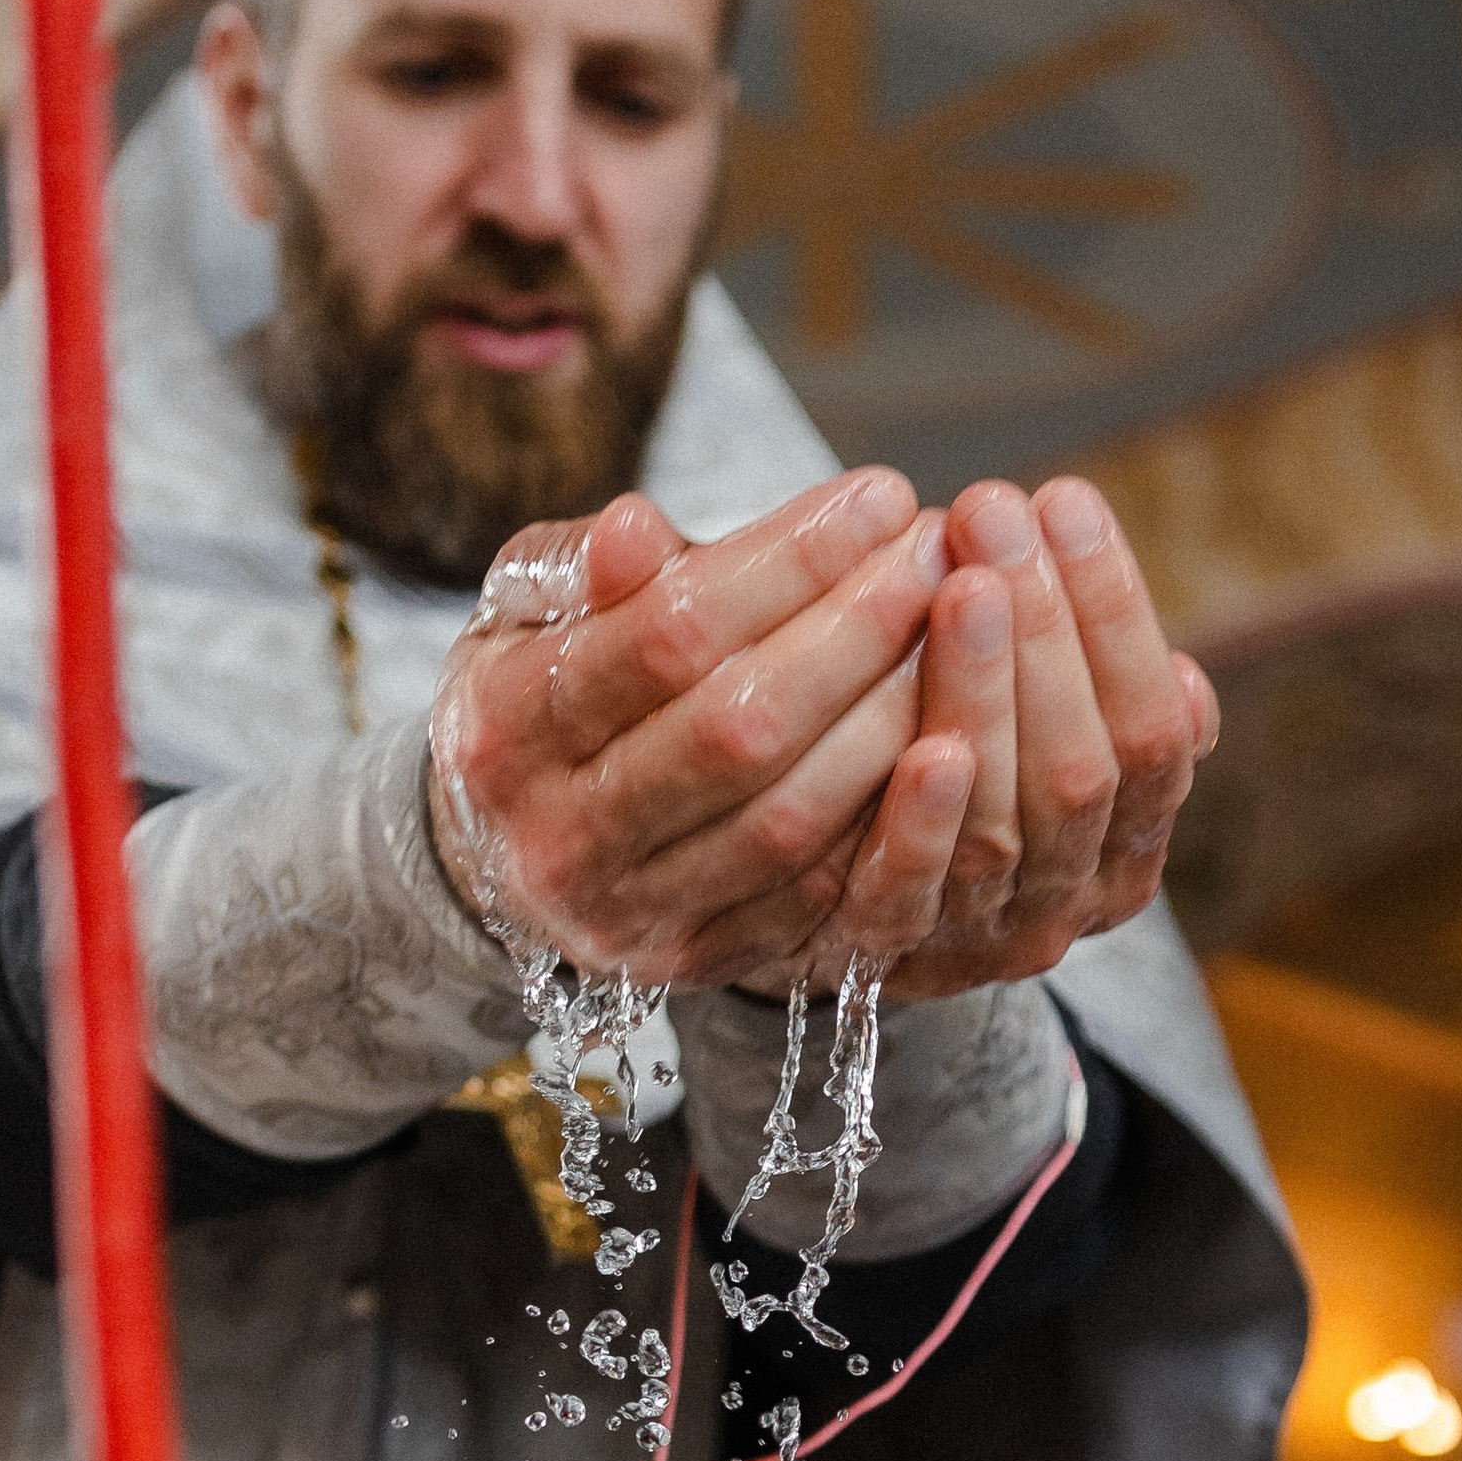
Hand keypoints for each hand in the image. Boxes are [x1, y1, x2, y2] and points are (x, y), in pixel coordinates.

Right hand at [426, 468, 983, 991]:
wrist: (504, 842)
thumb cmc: (544, 684)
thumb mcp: (527, 609)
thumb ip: (580, 566)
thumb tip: (638, 529)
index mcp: (503, 728)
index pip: (666, 634)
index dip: (788, 562)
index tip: (879, 497)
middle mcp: (557, 838)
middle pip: (739, 730)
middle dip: (857, 633)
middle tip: (937, 556)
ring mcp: (628, 915)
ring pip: (787, 820)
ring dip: (892, 722)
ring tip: (958, 634)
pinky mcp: (695, 962)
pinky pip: (815, 896)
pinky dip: (887, 817)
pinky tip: (942, 734)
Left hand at [855, 475, 1215, 1000]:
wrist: (823, 920)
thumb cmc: (952, 784)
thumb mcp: (1042, 747)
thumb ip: (1098, 707)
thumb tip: (1188, 678)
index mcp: (1126, 851)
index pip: (1154, 735)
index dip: (1117, 620)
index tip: (1067, 504)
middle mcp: (1068, 901)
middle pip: (1081, 773)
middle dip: (1046, 632)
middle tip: (995, 511)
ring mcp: (979, 937)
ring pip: (1004, 826)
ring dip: (984, 695)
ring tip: (960, 584)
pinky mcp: (885, 957)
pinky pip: (907, 895)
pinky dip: (924, 822)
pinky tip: (929, 746)